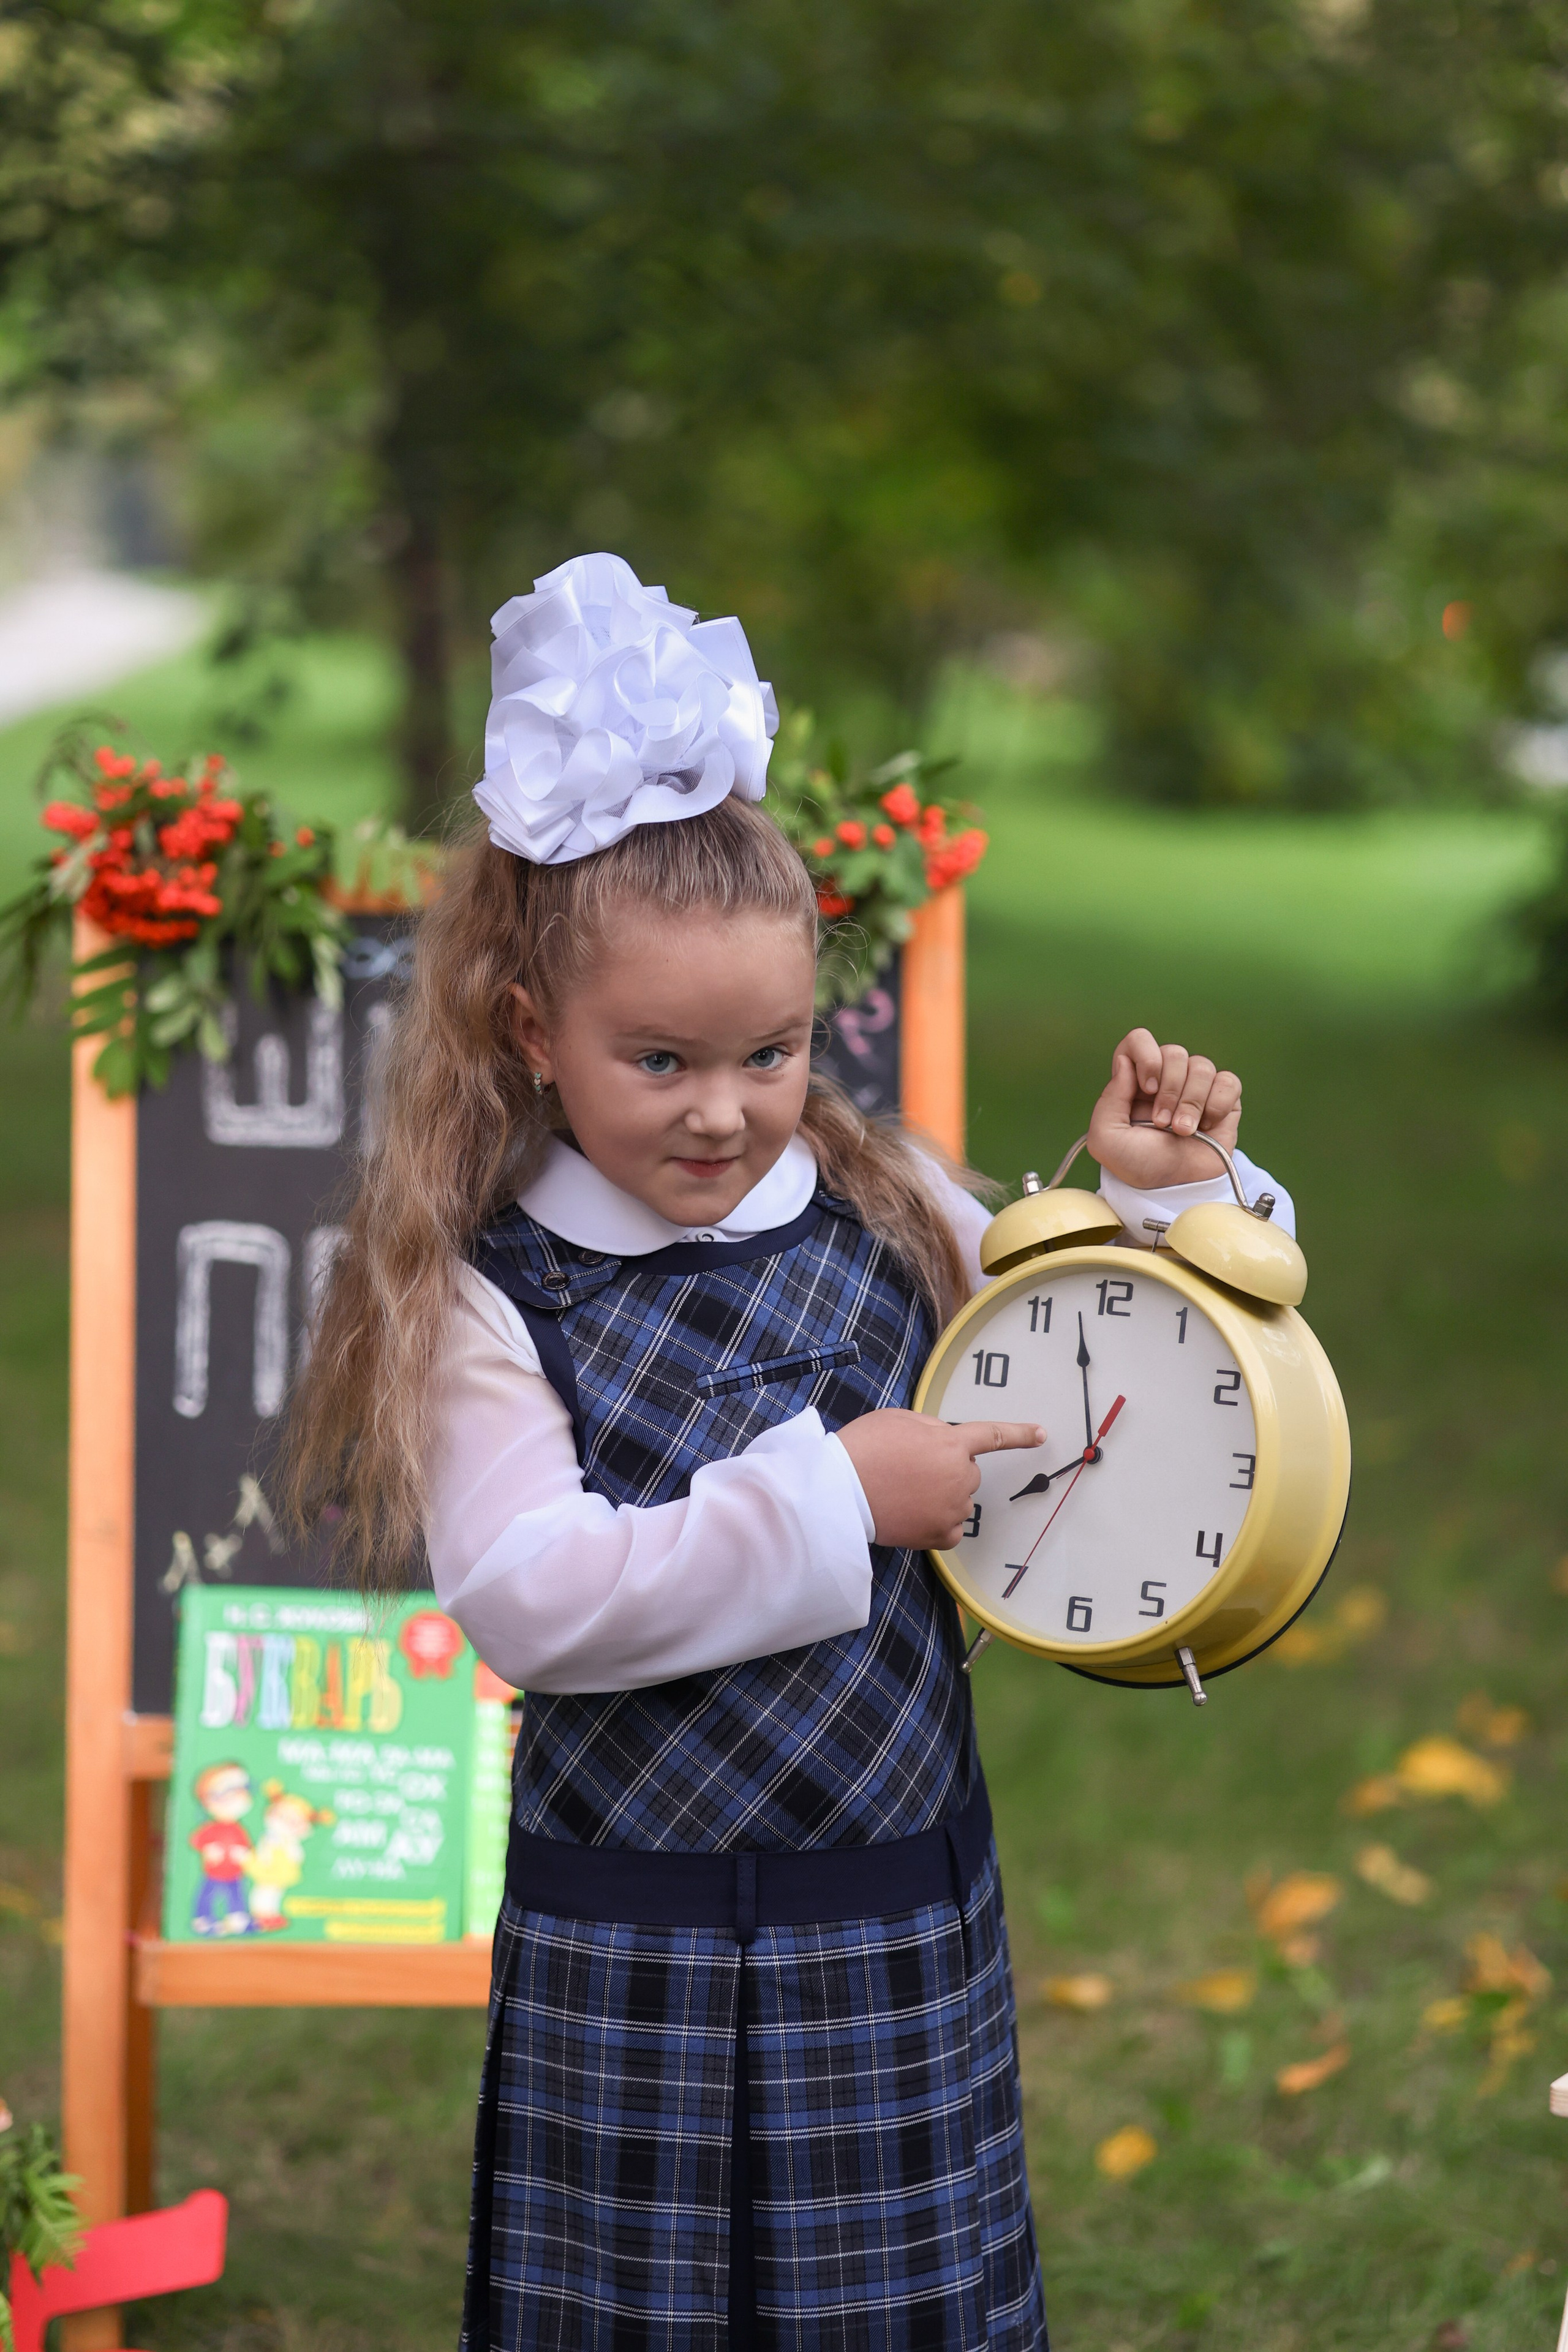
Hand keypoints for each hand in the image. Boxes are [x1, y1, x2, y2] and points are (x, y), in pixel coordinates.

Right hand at [837, 1409, 1044, 1549]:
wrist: (839, 1491)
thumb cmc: (864, 1449)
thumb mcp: (899, 1419)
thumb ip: (932, 1427)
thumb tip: (945, 1439)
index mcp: (952, 1443)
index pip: (994, 1435)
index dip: (1020, 1434)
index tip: (1041, 1434)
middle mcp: (960, 1477)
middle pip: (967, 1472)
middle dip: (946, 1468)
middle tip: (907, 1469)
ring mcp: (952, 1509)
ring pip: (958, 1499)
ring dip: (940, 1495)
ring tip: (902, 1491)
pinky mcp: (940, 1535)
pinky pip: (951, 1528)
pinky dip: (937, 1522)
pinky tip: (912, 1514)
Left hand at [1088, 1028, 1242, 1190]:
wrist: (1173, 1188)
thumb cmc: (1139, 1164)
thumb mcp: (1106, 1138)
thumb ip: (1109, 1098)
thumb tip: (1125, 1062)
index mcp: (1135, 1080)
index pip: (1139, 1040)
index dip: (1146, 1056)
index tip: (1146, 1088)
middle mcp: (1166, 1078)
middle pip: (1174, 1052)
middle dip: (1169, 1091)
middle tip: (1162, 1123)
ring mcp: (1196, 1087)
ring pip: (1202, 1066)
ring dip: (1191, 1102)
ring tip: (1183, 1131)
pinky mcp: (1224, 1099)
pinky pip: (1228, 1081)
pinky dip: (1217, 1104)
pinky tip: (1207, 1125)